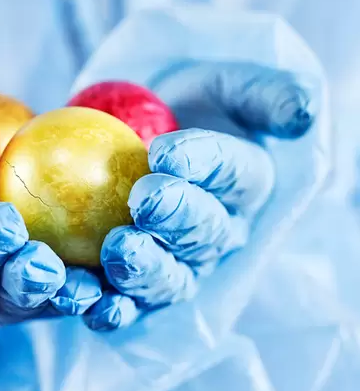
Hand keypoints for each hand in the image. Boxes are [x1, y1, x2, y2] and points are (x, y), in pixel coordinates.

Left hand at [94, 61, 315, 328]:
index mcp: (246, 181)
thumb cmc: (186, 100)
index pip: (232, 173)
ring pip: (169, 278)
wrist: (130, 127)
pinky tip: (86, 299)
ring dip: (144, 270)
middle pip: (203, 233)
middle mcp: (217, 232)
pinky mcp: (132, 287)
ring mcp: (176, 264)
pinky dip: (107, 307)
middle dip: (176, 219)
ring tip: (118, 251)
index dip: (202, 163)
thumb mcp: (226, 84)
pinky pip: (124, 304)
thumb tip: (304, 113)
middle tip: (145, 201)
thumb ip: (267, 95)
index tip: (163, 151)